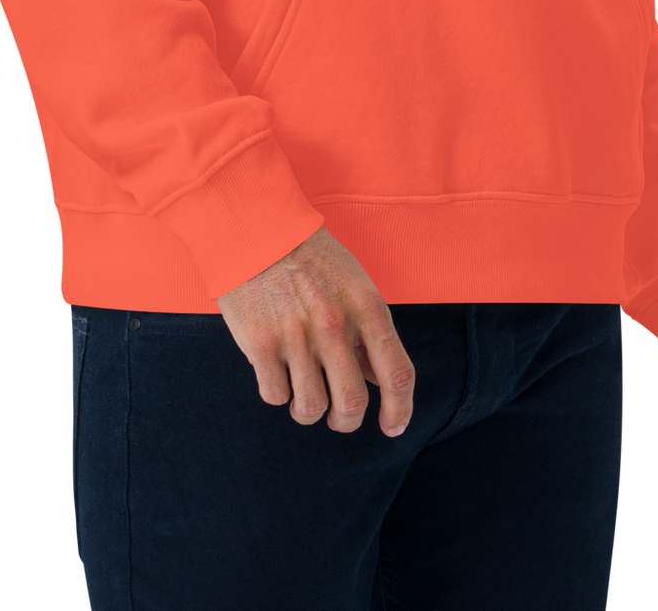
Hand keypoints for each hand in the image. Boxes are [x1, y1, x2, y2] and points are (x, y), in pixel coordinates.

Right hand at [216, 226, 416, 437]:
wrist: (257, 230)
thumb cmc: (312, 258)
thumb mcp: (355, 283)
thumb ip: (369, 331)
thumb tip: (379, 377)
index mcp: (367, 307)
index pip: (397, 375)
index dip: (400, 411)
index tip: (392, 428)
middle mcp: (335, 325)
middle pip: (352, 403)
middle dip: (347, 421)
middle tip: (339, 418)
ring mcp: (297, 336)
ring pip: (311, 408)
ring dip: (310, 412)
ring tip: (305, 397)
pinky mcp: (260, 344)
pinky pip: (275, 396)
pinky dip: (279, 394)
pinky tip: (278, 373)